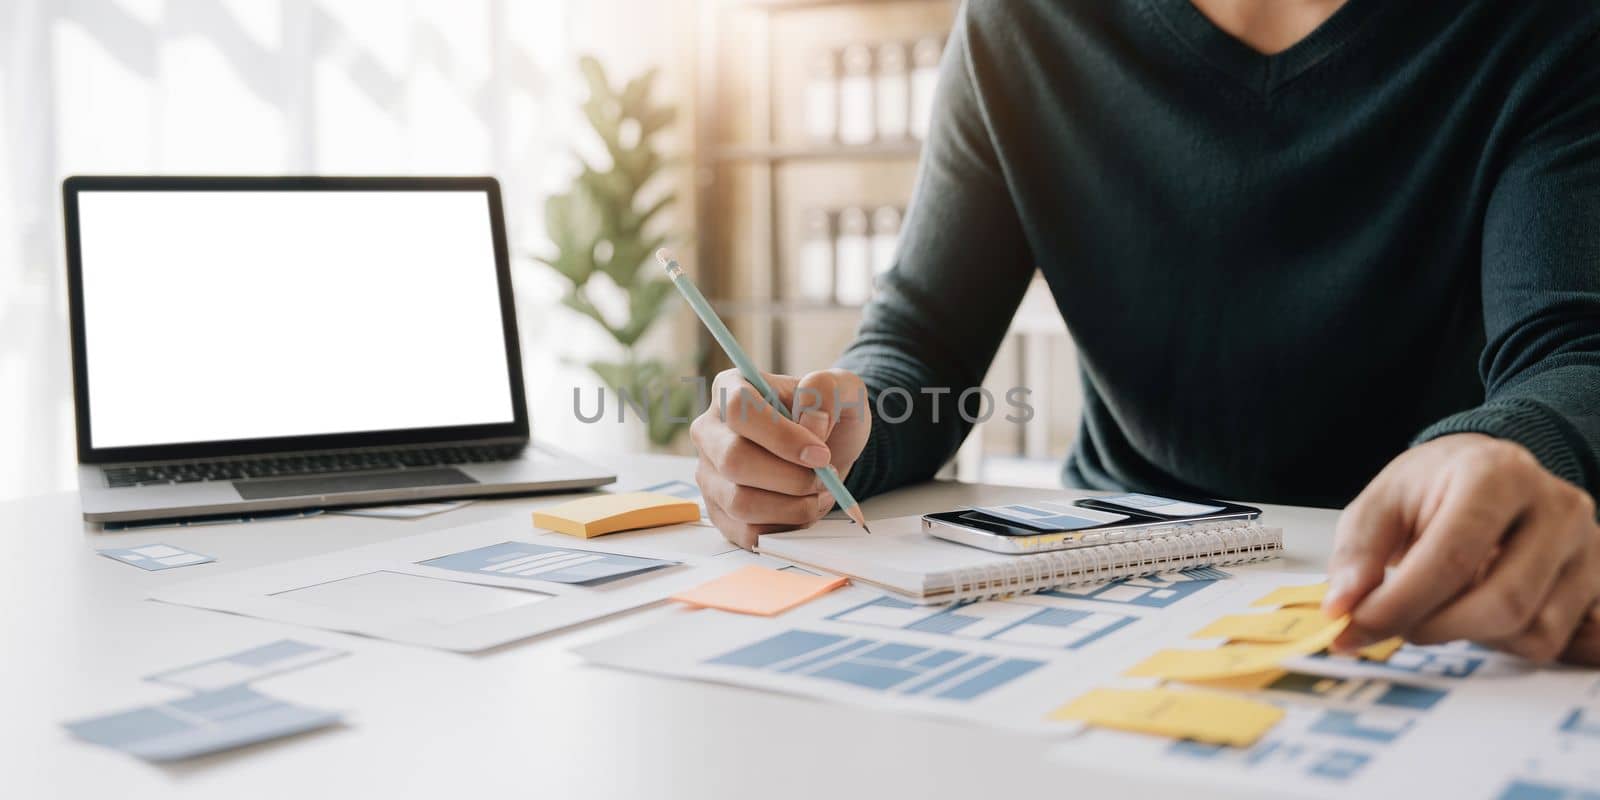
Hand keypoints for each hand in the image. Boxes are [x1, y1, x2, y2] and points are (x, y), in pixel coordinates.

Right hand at [690, 368, 871, 548]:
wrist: (828, 447)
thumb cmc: (828, 413)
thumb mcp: (841, 388)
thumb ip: (825, 391)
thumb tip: (811, 419)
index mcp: (731, 388)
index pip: (738, 410)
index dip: (781, 436)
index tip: (821, 453)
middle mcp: (710, 431)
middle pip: (734, 460)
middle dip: (791, 478)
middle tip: (826, 477)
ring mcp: (710, 474)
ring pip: (739, 502)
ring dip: (792, 506)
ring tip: (821, 492)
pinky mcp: (720, 511)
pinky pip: (746, 532)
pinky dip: (785, 527)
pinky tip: (805, 508)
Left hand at [1325, 434, 1599, 664]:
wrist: (1493, 472)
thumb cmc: (1435, 488)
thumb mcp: (1382, 502)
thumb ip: (1357, 552)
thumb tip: (1343, 607)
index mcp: (1497, 475)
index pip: (1452, 558)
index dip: (1399, 604)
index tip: (1355, 629)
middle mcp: (1557, 507)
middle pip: (1502, 603)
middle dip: (1436, 628)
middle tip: (1396, 625)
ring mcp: (1589, 548)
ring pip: (1534, 631)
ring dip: (1474, 638)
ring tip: (1443, 607)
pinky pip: (1559, 643)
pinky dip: (1509, 644)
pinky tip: (1481, 617)